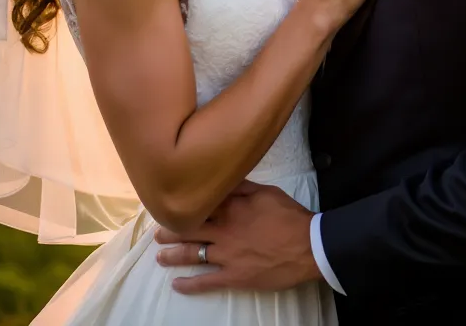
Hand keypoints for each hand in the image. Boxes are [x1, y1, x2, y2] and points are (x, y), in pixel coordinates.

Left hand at [154, 181, 320, 293]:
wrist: (308, 245)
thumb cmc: (289, 216)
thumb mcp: (266, 192)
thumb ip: (241, 187)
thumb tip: (223, 179)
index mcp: (230, 208)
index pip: (199, 205)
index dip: (183, 206)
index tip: (170, 205)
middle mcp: (223, 230)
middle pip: (188, 229)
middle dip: (169, 231)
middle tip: (157, 233)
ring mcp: (226, 255)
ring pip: (191, 254)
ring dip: (173, 256)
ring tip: (159, 256)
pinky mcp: (234, 276)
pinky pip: (206, 281)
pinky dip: (190, 285)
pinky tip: (177, 286)